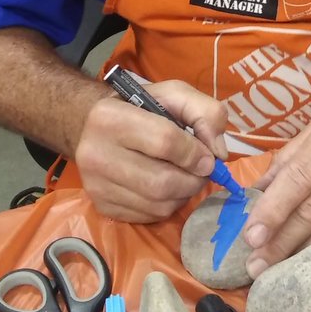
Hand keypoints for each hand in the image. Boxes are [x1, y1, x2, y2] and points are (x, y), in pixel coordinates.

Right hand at [74, 80, 227, 222]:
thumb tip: (218, 153)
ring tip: (184, 178)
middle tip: (200, 172)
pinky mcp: (102, 206)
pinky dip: (166, 206)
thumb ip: (205, 112)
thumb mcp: (174, 94)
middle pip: (162, 181)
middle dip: (193, 180)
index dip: (195, 153)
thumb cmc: (139, 107)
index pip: (165, 142)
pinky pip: (147, 217)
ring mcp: (95, 185)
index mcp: (110, 117)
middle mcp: (95, 153)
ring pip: (157, 204)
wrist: (93, 127)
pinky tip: (165, 189)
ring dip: (183, 195)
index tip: (208, 157)